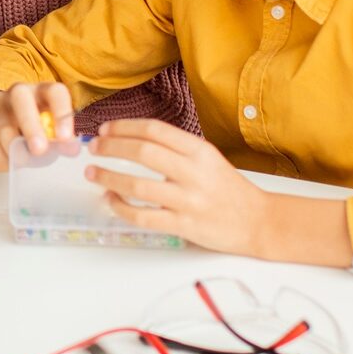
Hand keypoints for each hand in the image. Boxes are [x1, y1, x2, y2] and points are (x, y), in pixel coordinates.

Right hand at [0, 83, 74, 170]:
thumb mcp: (49, 126)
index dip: (61, 114)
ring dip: (15, 150)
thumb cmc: (31, 122)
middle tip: (40, 150)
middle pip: (21, 99)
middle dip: (31, 126)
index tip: (66, 138)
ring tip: (25, 160)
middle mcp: (18, 92)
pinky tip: (9, 162)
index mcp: (42, 91)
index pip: (55, 92)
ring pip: (3, 126)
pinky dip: (0, 158)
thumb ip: (61, 137)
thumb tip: (72, 149)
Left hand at [88, 119, 270, 255]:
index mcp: (200, 150)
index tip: (105, 129)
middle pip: (142, 152)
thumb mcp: (207, 157)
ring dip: (108, 177)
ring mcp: (188, 201)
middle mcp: (193, 172)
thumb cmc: (228, 188)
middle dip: (111, 147)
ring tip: (93, 173)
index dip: (124, 127)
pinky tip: (111, 200)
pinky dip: (121, 207)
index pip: (154, 130)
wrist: (259, 222)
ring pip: (138, 185)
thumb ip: (175, 147)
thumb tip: (131, 138)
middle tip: (94, 147)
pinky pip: (143, 217)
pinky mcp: (184, 226)